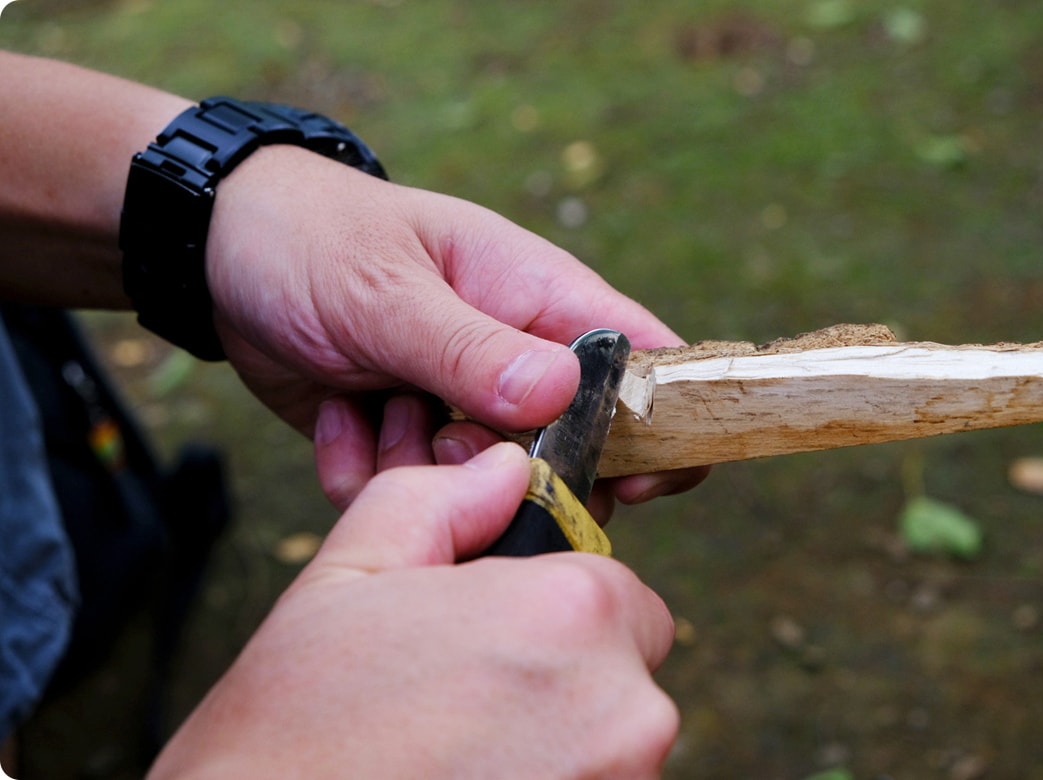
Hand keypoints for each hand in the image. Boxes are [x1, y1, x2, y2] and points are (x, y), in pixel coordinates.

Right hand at [147, 443, 678, 778]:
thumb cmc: (293, 733)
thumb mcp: (351, 575)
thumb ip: (441, 501)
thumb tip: (501, 470)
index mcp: (571, 613)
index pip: (620, 597)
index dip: (553, 613)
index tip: (495, 642)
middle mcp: (625, 708)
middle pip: (622, 673)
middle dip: (557, 679)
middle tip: (464, 702)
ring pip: (610, 744)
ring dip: (555, 743)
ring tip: (458, 756)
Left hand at [206, 144, 707, 508]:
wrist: (221, 251)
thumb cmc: (315, 238)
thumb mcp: (387, 290)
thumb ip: (470, 348)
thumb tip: (563, 395)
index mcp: (541, 300)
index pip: (645, 365)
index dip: (659, 432)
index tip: (626, 486)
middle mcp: (515, 358)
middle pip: (570, 454)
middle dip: (503, 470)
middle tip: (439, 435)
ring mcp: (461, 403)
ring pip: (482, 488)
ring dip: (418, 470)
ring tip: (370, 403)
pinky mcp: (408, 438)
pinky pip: (410, 495)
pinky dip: (366, 471)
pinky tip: (336, 411)